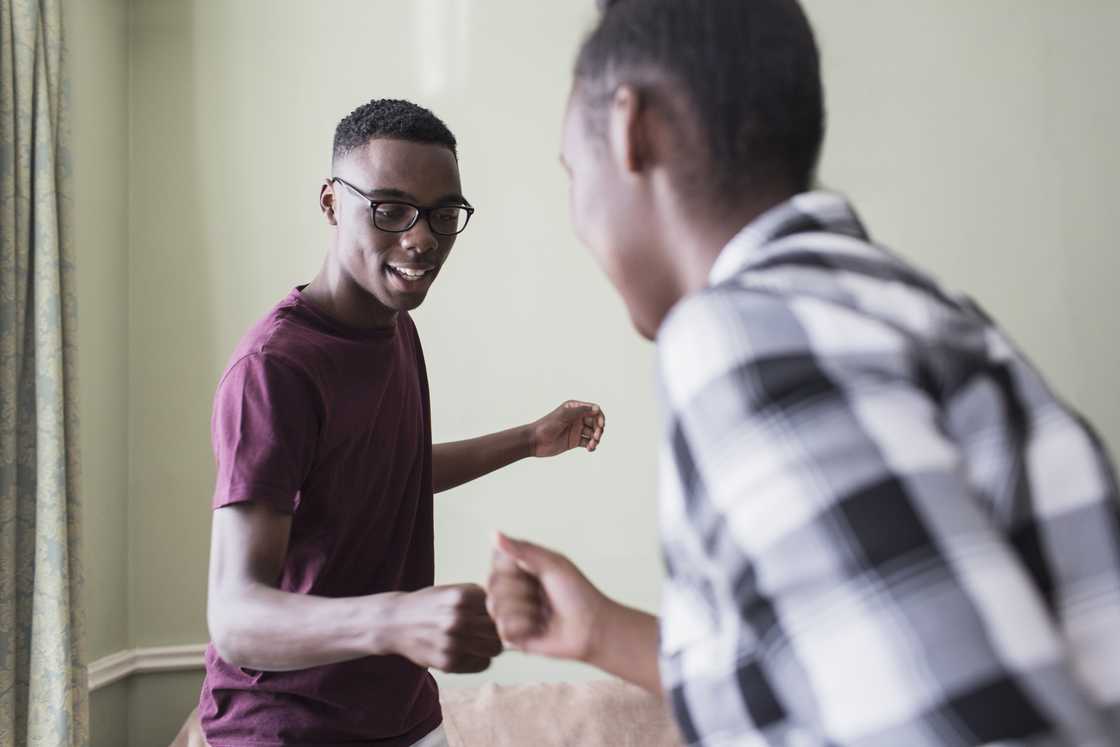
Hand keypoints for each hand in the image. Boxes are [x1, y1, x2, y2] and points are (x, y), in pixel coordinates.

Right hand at [385, 584, 502, 672]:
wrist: (394, 622)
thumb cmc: (429, 604)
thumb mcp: (452, 591)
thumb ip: (480, 598)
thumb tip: (515, 609)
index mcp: (460, 596)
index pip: (501, 606)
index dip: (503, 610)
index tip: (498, 613)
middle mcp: (457, 618)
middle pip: (500, 629)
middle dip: (500, 629)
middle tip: (494, 630)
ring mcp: (452, 642)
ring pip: (494, 648)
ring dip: (493, 645)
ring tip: (484, 640)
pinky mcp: (447, 662)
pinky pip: (481, 664)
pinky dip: (480, 659)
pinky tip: (470, 651)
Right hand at [486, 532, 609, 661]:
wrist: (592, 627)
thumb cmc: (577, 592)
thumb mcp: (552, 564)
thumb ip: (522, 549)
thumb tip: (493, 533)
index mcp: (518, 567)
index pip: (495, 561)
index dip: (516, 568)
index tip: (538, 572)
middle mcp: (509, 588)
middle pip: (492, 585)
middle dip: (522, 591)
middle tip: (544, 595)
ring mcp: (508, 613)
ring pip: (496, 608)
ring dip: (526, 610)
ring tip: (543, 613)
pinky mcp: (511, 637)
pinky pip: (504, 630)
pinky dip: (526, 628)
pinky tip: (539, 628)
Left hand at [528, 400, 605, 457]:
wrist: (534, 441)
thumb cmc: (546, 425)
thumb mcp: (563, 415)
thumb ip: (580, 411)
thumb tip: (597, 409)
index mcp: (574, 408)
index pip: (593, 410)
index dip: (600, 417)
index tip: (601, 426)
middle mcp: (577, 418)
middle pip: (595, 422)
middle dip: (599, 430)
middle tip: (596, 438)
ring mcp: (576, 430)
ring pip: (593, 433)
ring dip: (596, 439)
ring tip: (592, 445)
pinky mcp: (574, 441)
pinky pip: (588, 442)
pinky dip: (591, 446)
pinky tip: (590, 449)